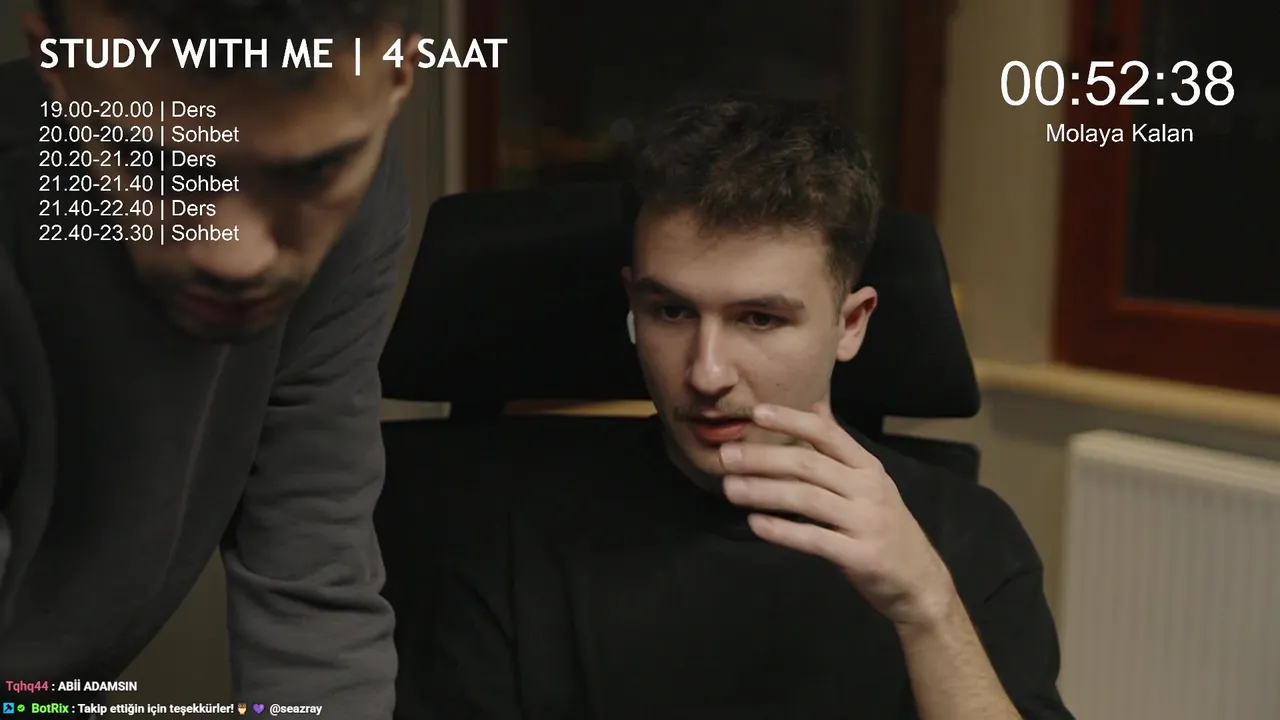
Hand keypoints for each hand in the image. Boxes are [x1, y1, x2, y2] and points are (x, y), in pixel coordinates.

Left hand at [718, 401, 958, 628]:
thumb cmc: (883, 525)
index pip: (826, 433)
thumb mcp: (869, 481)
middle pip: (809, 464)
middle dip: (763, 458)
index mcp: (867, 466)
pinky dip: (782, 530)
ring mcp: (865, 521)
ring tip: (730, 489)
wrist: (918, 580)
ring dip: (764, 491)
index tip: (756, 413)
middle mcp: (868, 488)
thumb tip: (816, 404)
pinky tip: (756, 524)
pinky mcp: (860, 555)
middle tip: (726, 456)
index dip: (791, 420)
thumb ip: (839, 446)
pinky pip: (814, 539)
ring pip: (806, 499)